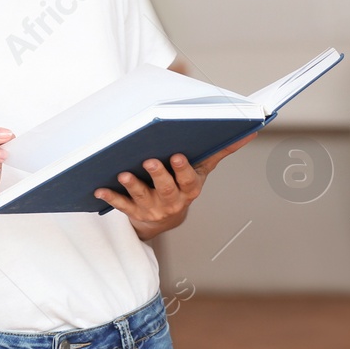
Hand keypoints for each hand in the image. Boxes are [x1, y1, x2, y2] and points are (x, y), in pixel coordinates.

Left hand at [94, 133, 257, 239]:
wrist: (164, 218)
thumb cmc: (183, 184)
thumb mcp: (202, 169)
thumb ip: (221, 150)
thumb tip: (250, 131)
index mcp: (190, 188)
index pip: (189, 179)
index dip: (183, 169)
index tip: (177, 155)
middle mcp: (173, 200)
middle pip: (166, 187)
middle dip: (159, 174)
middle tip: (149, 161)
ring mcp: (153, 207)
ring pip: (142, 196)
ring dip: (133, 185)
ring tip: (123, 174)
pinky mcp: (134, 212)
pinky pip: (121, 205)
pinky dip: (111, 197)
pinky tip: (99, 189)